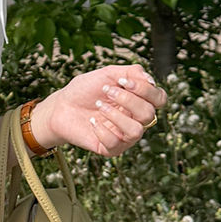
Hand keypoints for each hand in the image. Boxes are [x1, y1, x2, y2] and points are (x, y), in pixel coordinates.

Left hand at [29, 62, 167, 157]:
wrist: (60, 107)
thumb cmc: (85, 90)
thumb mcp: (108, 74)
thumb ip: (132, 72)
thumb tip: (151, 81)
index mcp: (139, 101)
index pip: (159, 99)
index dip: (146, 90)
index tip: (122, 81)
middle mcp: (135, 119)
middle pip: (149, 114)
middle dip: (128, 100)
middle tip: (107, 92)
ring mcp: (123, 136)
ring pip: (136, 132)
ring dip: (116, 116)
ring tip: (99, 106)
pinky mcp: (109, 149)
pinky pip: (115, 144)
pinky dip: (102, 130)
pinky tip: (91, 121)